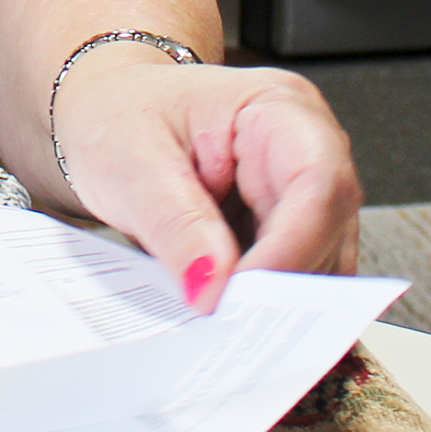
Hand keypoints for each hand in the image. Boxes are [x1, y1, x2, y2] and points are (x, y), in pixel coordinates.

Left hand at [51, 48, 361, 308]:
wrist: (103, 115)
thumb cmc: (117, 115)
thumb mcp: (131, 162)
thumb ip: (175, 223)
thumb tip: (212, 285)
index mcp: (277, 106)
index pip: (316, 182)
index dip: (290, 247)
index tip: (241, 295)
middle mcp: (305, 147)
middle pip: (327, 229)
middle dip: (282, 284)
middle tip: (225, 325)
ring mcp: (298, 190)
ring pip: (319, 262)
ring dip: (273, 299)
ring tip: (217, 321)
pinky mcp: (283, 227)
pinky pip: (292, 274)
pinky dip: (260, 300)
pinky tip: (222, 311)